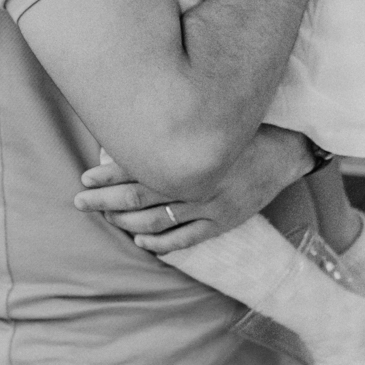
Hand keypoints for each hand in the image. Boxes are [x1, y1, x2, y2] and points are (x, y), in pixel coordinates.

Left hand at [74, 128, 313, 253]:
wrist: (284, 148)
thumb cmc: (241, 128)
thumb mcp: (206, 119)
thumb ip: (173, 127)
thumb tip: (132, 130)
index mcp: (189, 153)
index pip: (137, 166)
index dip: (107, 174)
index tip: (85, 176)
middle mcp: (196, 181)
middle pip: (139, 196)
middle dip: (105, 200)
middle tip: (80, 201)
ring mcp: (210, 205)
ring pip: (157, 221)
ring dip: (126, 221)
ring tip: (106, 218)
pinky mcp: (224, 221)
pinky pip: (186, 239)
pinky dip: (160, 244)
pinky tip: (140, 240)